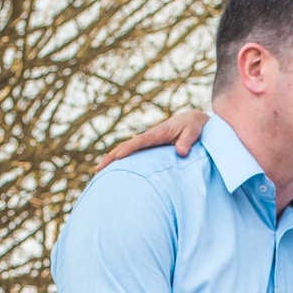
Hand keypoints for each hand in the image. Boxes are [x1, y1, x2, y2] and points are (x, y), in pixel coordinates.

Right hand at [94, 108, 208, 171]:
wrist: (193, 120)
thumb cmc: (194, 126)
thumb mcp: (194, 132)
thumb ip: (187, 141)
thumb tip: (180, 152)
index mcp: (158, 133)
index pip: (140, 141)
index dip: (129, 149)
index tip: (118, 157)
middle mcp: (149, 137)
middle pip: (125, 146)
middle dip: (111, 157)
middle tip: (98, 169)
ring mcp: (147, 142)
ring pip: (125, 150)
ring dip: (111, 159)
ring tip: (98, 172)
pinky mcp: (148, 147)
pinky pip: (131, 153)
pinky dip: (120, 160)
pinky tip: (114, 171)